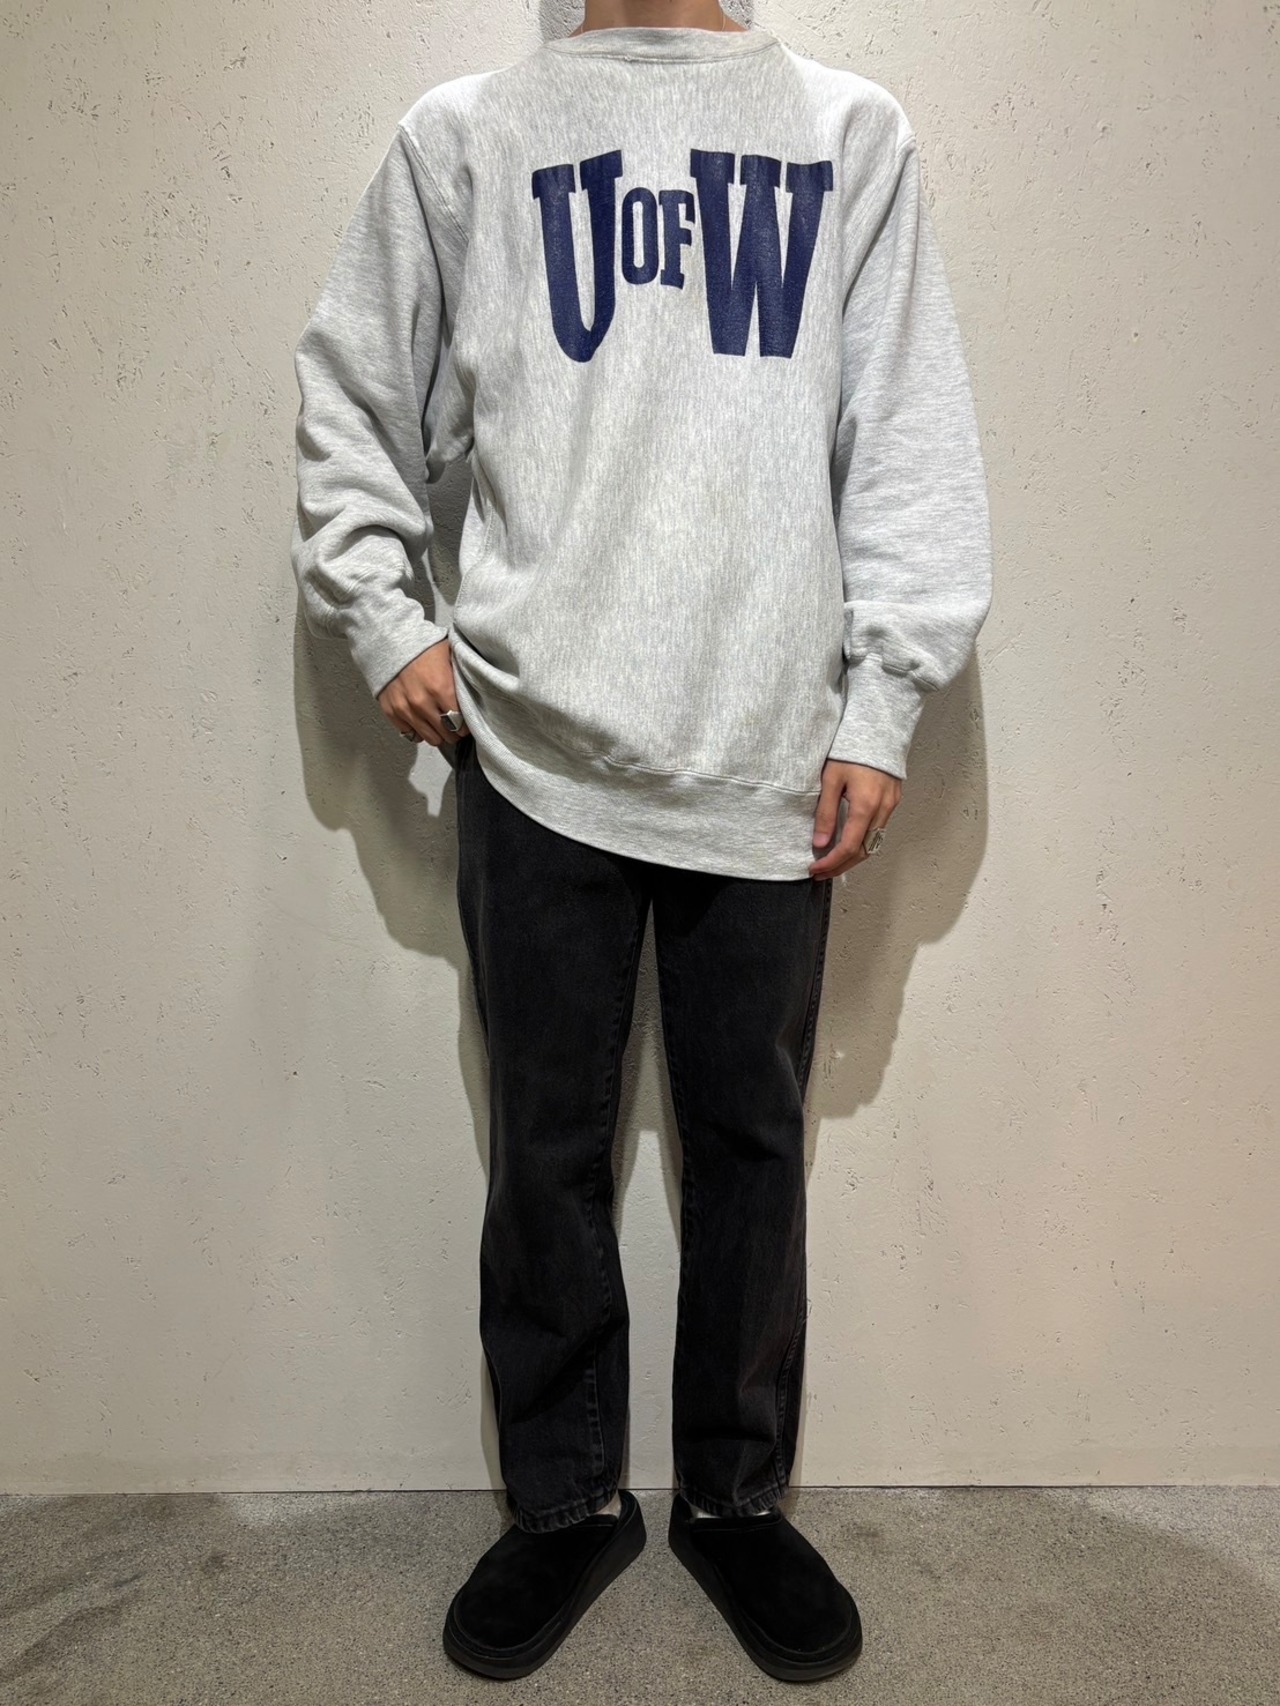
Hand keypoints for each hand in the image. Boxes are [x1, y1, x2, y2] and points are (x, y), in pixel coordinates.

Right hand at [377, 637, 469, 747]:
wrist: (392, 642)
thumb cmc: (426, 648)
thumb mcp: (450, 656)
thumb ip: (462, 677)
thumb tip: (479, 692)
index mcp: (441, 689)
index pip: (460, 723)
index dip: (465, 725)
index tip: (466, 723)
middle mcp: (423, 703)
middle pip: (447, 734)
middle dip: (454, 732)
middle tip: (455, 725)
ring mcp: (405, 709)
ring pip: (430, 738)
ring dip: (438, 734)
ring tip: (440, 726)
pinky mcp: (391, 712)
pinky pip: (410, 734)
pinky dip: (418, 730)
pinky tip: (423, 721)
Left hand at [808, 759, 901, 879]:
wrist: (879, 729)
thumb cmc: (851, 750)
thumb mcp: (831, 779)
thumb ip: (825, 812)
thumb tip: (819, 843)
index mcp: (865, 806)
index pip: (848, 847)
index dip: (830, 862)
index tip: (814, 869)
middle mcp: (882, 810)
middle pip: (863, 852)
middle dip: (841, 866)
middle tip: (821, 873)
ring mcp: (891, 806)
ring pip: (873, 844)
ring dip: (852, 857)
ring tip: (832, 862)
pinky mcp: (893, 801)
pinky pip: (879, 831)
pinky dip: (863, 843)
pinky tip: (848, 843)